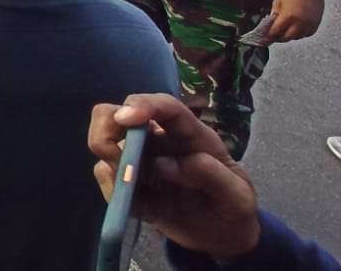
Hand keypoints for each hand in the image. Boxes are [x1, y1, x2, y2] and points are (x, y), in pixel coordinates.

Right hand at [88, 94, 260, 260]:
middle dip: (105, 127)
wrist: (222, 235)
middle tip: (111, 155)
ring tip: (138, 195)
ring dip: (111, 166)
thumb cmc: (232, 207)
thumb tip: (162, 164)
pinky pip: (105, 177)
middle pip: (117, 112)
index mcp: (190, 135)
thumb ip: (210, 175)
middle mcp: (159, 140)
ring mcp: (140, 160)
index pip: (164, 107)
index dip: (143, 105)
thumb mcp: (236, 195)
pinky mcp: (128, 182)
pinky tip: (143, 209)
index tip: (126, 119)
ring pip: (104, 142)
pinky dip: (114, 192)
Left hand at [268, 0, 325, 41]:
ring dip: (290, 36)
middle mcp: (299, 23)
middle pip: (287, 38)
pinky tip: (296, 28)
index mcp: (288, 16)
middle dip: (279, 37)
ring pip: (297, 37)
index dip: (270, 34)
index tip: (267, 34)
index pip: (276, 31)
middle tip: (275, 35)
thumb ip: (274, 14)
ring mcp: (308, 25)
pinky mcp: (315, 24)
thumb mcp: (278, 1)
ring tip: (286, 31)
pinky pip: (306, 34)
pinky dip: (301, 34)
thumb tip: (271, 24)